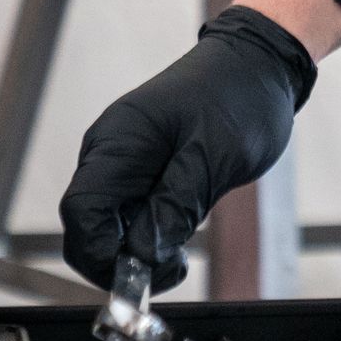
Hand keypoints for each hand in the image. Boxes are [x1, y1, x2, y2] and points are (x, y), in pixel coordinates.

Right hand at [59, 5, 317, 289]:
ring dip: (136, 252)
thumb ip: (176, 205)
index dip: (100, 253)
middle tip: (169, 269)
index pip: (81, 211)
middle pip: (87, 227)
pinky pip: (130, 217)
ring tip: (181, 254)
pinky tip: (179, 237)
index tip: (138, 275)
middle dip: (119, 261)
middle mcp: (111, 151)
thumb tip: (142, 254)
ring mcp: (124, 162)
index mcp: (119, 139)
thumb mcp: (216, 155)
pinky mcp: (142, 172)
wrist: (258, 64)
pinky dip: (148, 237)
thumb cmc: (240, 96)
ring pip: (108, 228)